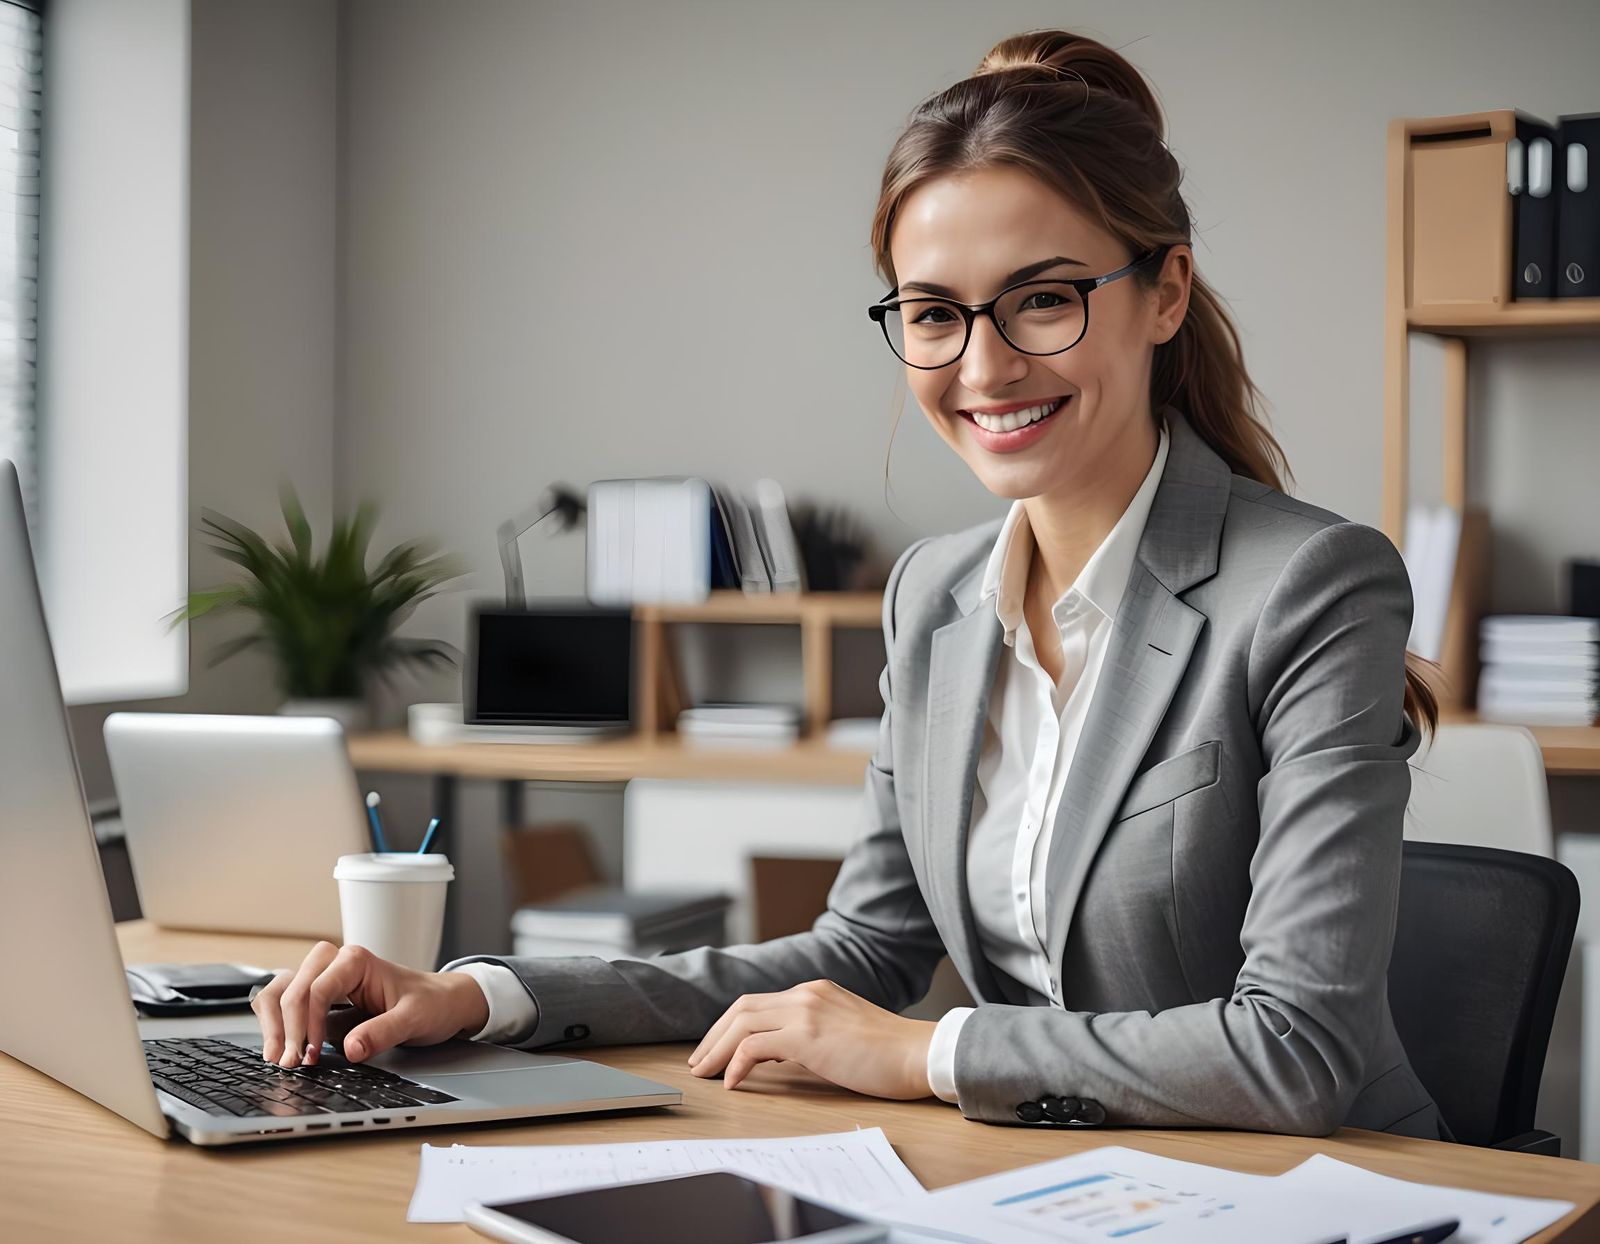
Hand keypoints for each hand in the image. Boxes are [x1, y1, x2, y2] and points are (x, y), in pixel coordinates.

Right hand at [249, 941, 489, 1067]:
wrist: (442, 1002)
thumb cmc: (430, 1002)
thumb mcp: (414, 1018)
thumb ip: (383, 1032)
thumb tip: (350, 1049)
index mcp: (356, 961)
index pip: (318, 988)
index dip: (312, 1023)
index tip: (314, 1055)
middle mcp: (335, 964)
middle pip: (292, 988)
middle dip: (287, 1026)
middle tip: (291, 1062)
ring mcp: (324, 979)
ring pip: (281, 991)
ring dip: (273, 1024)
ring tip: (277, 1058)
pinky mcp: (320, 997)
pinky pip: (287, 1003)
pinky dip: (277, 1023)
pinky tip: (280, 1048)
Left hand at [687, 979, 934, 1099]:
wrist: (918, 1053)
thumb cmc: (889, 1052)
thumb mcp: (842, 1031)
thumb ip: (811, 1034)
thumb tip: (779, 1053)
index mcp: (814, 991)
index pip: (759, 1002)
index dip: (730, 1025)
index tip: (716, 1049)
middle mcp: (806, 993)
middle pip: (741, 1007)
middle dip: (713, 1035)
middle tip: (698, 1062)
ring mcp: (806, 1011)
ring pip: (742, 1022)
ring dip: (717, 1048)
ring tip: (705, 1073)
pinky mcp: (807, 1036)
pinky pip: (755, 1046)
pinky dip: (737, 1062)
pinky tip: (733, 1083)